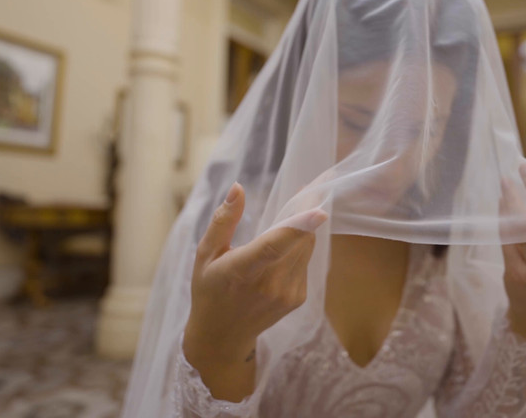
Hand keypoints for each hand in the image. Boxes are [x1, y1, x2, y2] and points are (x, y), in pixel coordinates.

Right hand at [183, 182, 327, 400]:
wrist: (222, 336)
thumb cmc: (209, 290)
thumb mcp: (205, 254)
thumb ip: (223, 221)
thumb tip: (238, 188)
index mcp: (242, 271)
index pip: (273, 247)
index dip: (298, 227)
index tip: (320, 210)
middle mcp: (268, 284)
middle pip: (299, 240)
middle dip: (306, 212)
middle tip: (305, 189)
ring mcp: (286, 293)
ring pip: (306, 247)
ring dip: (304, 229)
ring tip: (293, 214)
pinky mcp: (298, 298)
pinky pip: (306, 261)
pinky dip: (299, 248)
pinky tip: (283, 250)